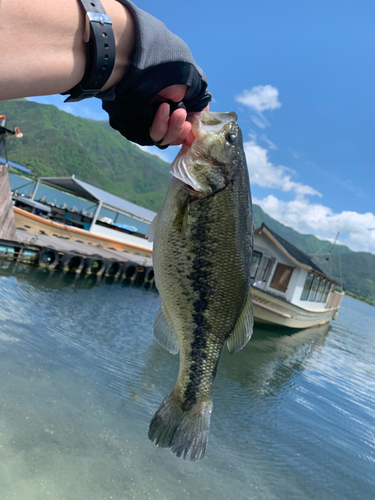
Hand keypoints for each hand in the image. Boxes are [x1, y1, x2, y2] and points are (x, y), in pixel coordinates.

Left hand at [100, 0, 210, 146]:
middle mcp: (160, 109)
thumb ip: (200, 99)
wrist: (137, 60)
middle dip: (184, 128)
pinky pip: (152, 136)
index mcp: (173, 98)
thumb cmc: (166, 65)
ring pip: (166, 137)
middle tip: (185, 117)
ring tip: (178, 113)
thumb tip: (203, 114)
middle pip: (177, 133)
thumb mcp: (193, 80)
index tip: (197, 126)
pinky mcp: (134, 127)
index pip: (186, 122)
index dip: (193, 127)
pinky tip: (163, 109)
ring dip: (175, 128)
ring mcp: (147, 119)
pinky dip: (161, 125)